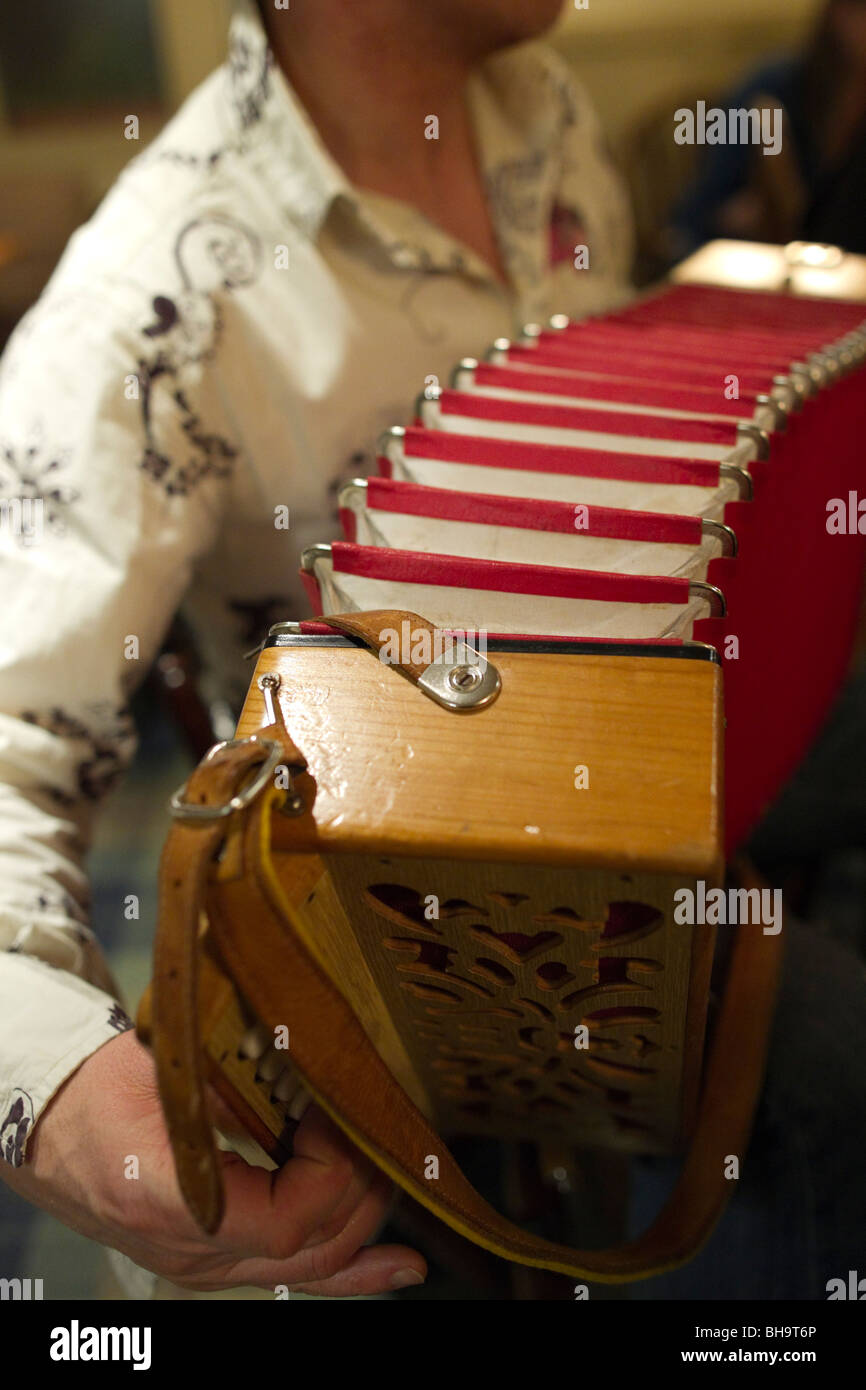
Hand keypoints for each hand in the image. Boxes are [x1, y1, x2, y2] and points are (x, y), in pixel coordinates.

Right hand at [0, 1028, 425, 1295]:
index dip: (333, 1171)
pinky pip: (289, 1276)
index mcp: (172, 1200)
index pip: (284, 1219)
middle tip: (383, 1132)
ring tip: (404, 1186)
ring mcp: (203, 1262)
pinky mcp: (212, 1256)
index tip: (338, 1113)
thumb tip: (311, 1060)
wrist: (44, 1124)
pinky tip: (397, 1270)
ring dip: (363, 1226)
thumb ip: (234, 1076)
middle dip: (362, 1191)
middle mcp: (190, 1250)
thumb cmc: (97, 1087)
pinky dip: (350, 1274)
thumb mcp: (163, 1066)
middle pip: (307, 1249)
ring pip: (305, 1269)